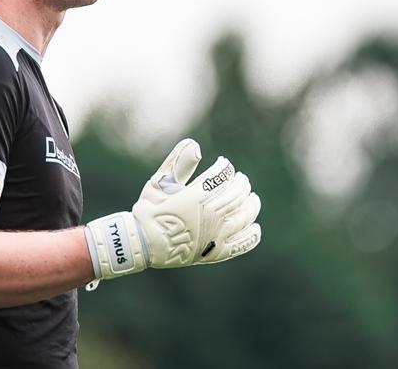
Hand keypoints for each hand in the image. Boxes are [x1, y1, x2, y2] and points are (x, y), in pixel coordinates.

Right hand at [84, 139, 260, 284]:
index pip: (221, 178)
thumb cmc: (149, 211)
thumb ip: (177, 163)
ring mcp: (214, 236)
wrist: (142, 245)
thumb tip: (195, 144)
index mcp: (195, 198)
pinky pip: (239, 245)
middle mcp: (208, 217)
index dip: (225, 168)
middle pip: (235, 195)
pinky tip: (255, 227)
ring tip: (252, 198)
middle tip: (241, 179)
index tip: (223, 164)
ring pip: (242, 217)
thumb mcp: (159, 183)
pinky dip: (250, 235)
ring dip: (250, 205)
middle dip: (241, 184)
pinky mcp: (214, 253)